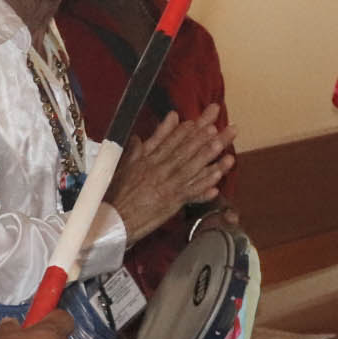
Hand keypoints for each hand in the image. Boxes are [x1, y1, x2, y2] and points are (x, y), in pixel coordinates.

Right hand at [111, 107, 233, 242]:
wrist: (113, 218)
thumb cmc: (117, 192)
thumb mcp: (124, 165)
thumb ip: (137, 147)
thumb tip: (142, 134)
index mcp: (148, 159)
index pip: (170, 141)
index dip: (186, 130)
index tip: (201, 120)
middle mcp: (160, 169)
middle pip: (186, 150)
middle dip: (205, 137)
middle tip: (224, 125)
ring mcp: (167, 186)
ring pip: (191, 169)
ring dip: (208, 157)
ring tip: (223, 146)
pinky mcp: (171, 203)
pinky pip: (191, 193)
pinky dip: (204, 187)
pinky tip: (218, 179)